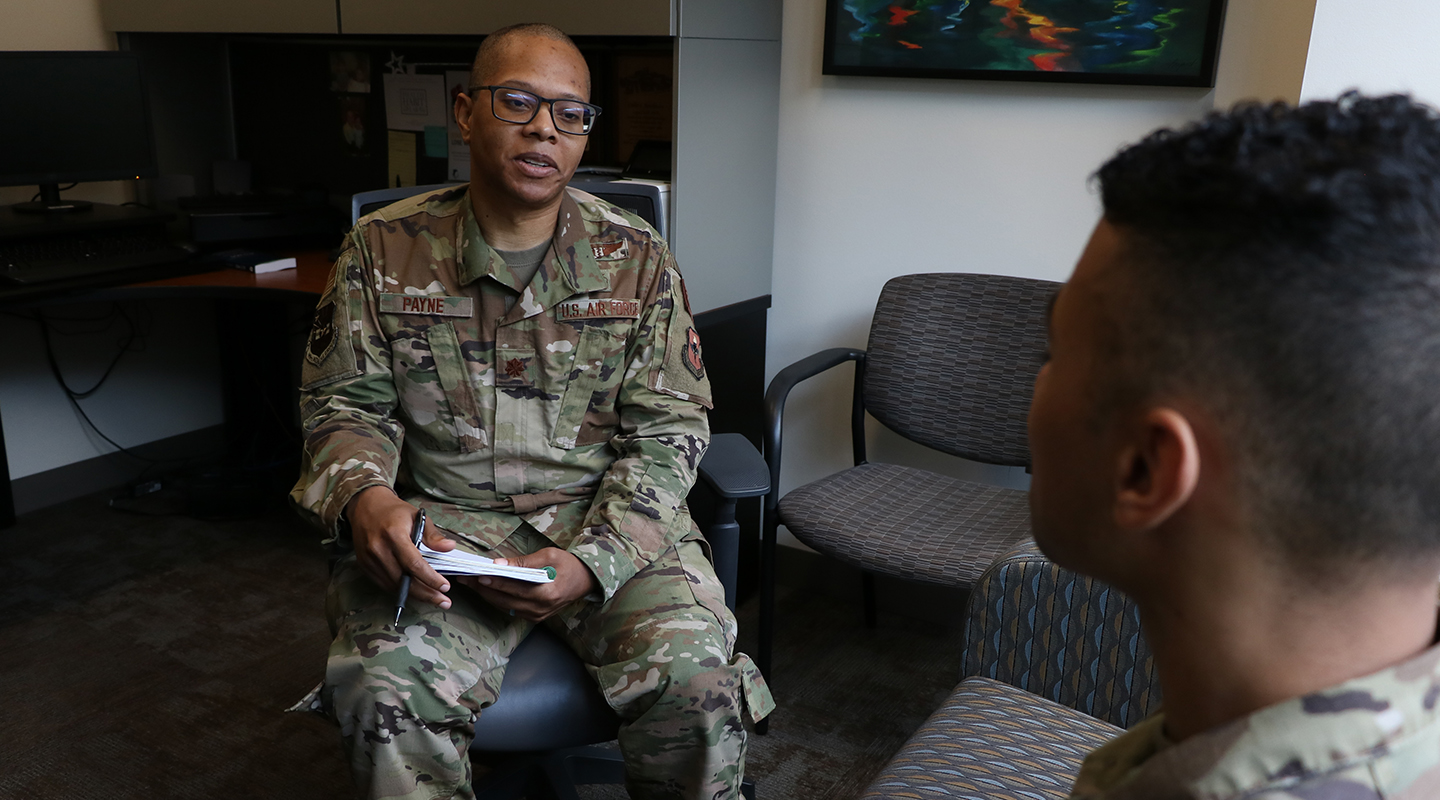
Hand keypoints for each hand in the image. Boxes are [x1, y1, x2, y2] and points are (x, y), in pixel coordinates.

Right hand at [347, 486, 455, 609]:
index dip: (430, 578)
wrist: (365, 507)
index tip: (445, 587)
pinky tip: (415, 592)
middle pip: (404, 580)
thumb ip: (433, 535)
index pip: (414, 564)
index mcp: (393, 534)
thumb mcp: (417, 516)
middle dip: (426, 594)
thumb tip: (450, 548)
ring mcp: (369, 559)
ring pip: (394, 585)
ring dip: (415, 595)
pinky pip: (384, 584)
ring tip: (434, 599)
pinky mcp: (364, 566)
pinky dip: (400, 590)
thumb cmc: (395, 512)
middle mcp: (378, 549)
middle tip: (444, 602)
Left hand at [461, 547, 599, 621]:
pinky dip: (497, 599)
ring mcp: (537, 615)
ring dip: (487, 594)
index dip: (493, 581)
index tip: (476, 575)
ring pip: (504, 606)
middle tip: (465, 578)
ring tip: (471, 583)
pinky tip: (486, 590)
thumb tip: (498, 564)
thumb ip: (523, 562)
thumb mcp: (548, 556)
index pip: (513, 587)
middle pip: (504, 599)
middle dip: (483, 588)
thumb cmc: (568, 564)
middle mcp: (540, 608)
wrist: (585, 580)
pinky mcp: (535, 617)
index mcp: (546, 593)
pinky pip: (510, 609)